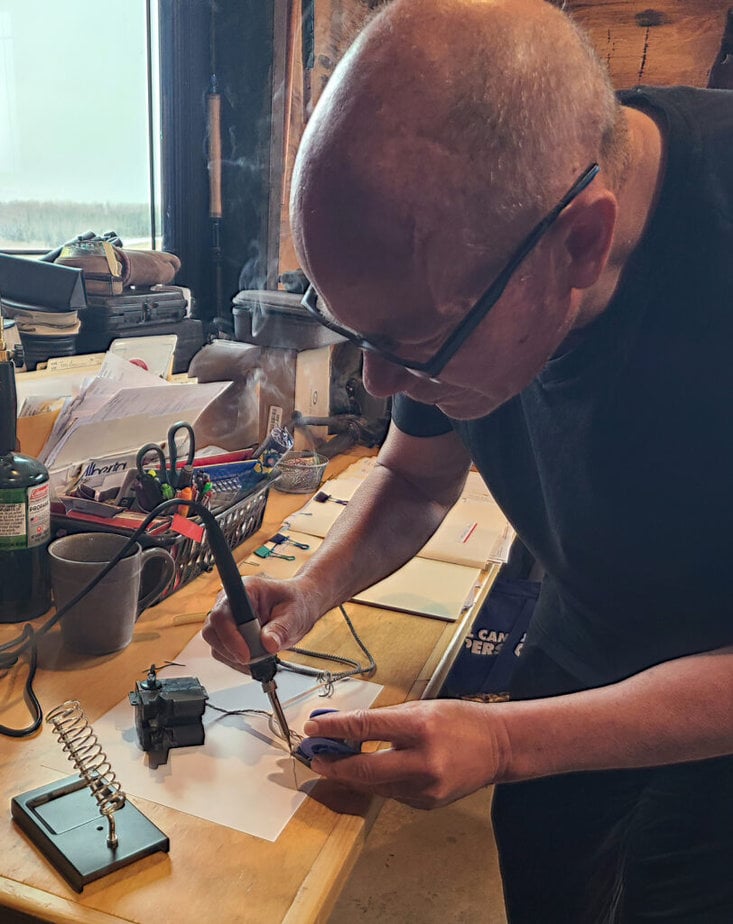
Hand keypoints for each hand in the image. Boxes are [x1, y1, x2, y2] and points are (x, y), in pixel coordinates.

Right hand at [202, 575, 320, 672]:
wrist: (299, 606)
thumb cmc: (296, 603)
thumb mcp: (295, 614)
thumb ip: (281, 628)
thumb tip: (268, 644)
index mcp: (245, 590)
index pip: (223, 613)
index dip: (230, 636)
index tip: (246, 654)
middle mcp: (230, 602)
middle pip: (212, 630)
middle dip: (231, 650)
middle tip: (255, 659)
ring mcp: (227, 618)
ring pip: (215, 644)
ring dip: (235, 657)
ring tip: (261, 657)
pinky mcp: (229, 634)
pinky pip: (223, 652)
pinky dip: (238, 661)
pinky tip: (256, 660)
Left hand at [304, 699, 506, 808]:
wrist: (499, 747)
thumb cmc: (459, 721)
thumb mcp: (421, 708)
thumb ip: (383, 720)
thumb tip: (346, 727)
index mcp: (420, 727)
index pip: (367, 727)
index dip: (335, 728)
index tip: (313, 728)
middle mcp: (423, 761)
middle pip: (364, 768)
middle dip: (334, 764)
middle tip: (314, 757)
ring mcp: (426, 788)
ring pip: (375, 785)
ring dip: (351, 775)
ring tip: (334, 763)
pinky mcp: (427, 803)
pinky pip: (391, 793)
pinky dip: (377, 782)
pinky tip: (370, 772)